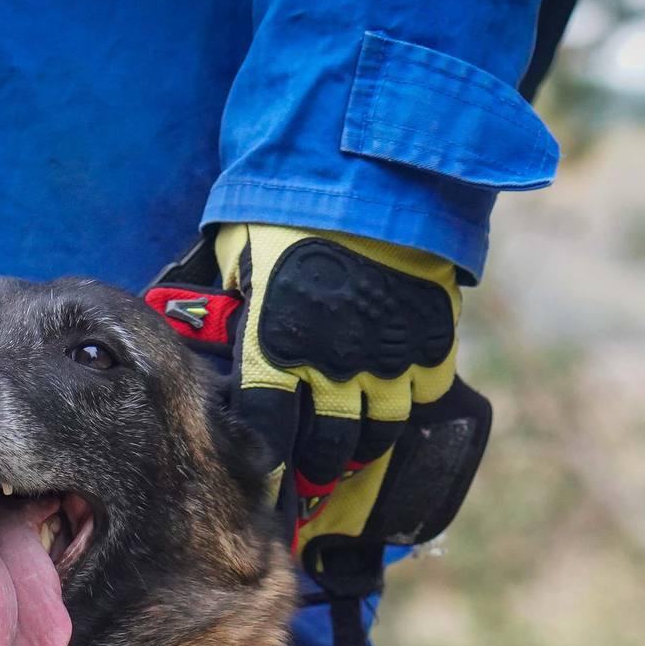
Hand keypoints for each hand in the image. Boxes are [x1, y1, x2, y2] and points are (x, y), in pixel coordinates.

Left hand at [212, 223, 461, 552]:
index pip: (269, 432)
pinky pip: (423, 392)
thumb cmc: (288, 209)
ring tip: (354, 448)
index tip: (265, 469)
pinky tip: (395, 400)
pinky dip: (409, 400)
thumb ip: (234, 304)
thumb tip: (213, 328)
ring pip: (379, 430)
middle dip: (318, 465)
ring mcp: (387, 357)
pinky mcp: (430, 339)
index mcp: (276, 349)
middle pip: (329, 446)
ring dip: (364, 444)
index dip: (266, 458)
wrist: (368, 175)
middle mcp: (333, 367)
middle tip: (313, 470)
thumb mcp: (239, 258)